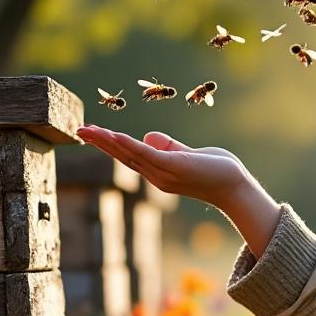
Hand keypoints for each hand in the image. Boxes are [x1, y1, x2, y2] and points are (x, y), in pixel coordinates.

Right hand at [76, 125, 248, 207]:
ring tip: (88, 130)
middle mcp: (156, 175)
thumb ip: (169, 146)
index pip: (128, 155)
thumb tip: (149, 136)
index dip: (109, 144)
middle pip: (123, 156)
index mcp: (158, 171)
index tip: (91, 132)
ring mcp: (164, 173)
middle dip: (100, 142)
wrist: (236, 186)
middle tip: (78, 129)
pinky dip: (130, 145)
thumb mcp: (188, 154)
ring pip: (130, 154)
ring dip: (108, 142)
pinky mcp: (175, 168)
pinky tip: (115, 136)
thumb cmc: (216, 171)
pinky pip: (147, 155)